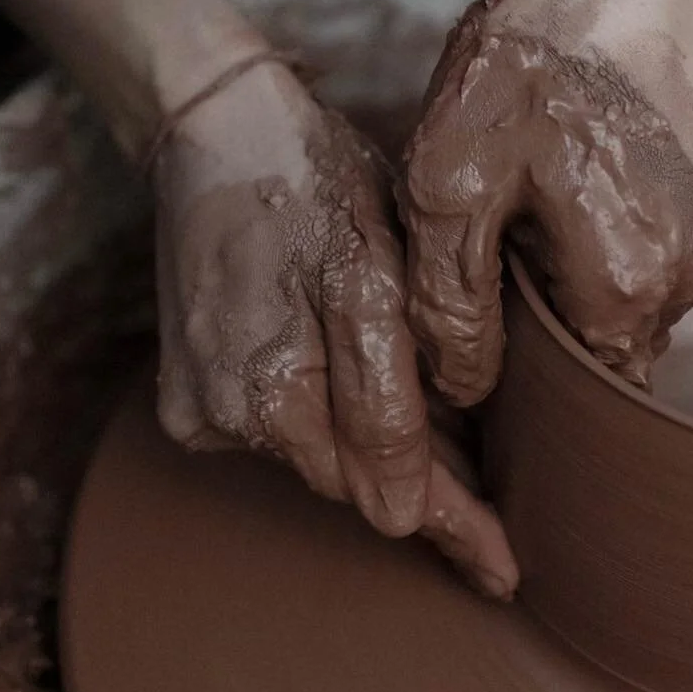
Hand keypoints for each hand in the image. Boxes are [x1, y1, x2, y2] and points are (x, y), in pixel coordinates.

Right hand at [153, 54, 518, 596]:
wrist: (216, 122)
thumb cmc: (308, 181)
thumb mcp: (369, 274)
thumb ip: (382, 399)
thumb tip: (401, 516)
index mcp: (269, 394)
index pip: (384, 490)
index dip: (455, 526)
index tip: (504, 569)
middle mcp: (221, 416)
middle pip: (350, 474)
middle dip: (424, 473)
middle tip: (496, 484)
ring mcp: (197, 402)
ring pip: (316, 447)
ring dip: (376, 434)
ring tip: (444, 413)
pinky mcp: (188, 380)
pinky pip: (279, 419)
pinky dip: (329, 404)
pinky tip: (366, 369)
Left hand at [399, 0, 692, 401]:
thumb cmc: (529, 58)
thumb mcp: (450, 182)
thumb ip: (451, 304)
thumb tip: (466, 390)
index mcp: (631, 287)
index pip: (575, 392)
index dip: (514, 368)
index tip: (472, 312)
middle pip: (600, 345)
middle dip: (540, 314)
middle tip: (487, 233)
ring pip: (623, 295)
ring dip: (567, 265)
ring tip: (522, 188)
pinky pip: (648, 245)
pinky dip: (599, 226)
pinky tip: (561, 163)